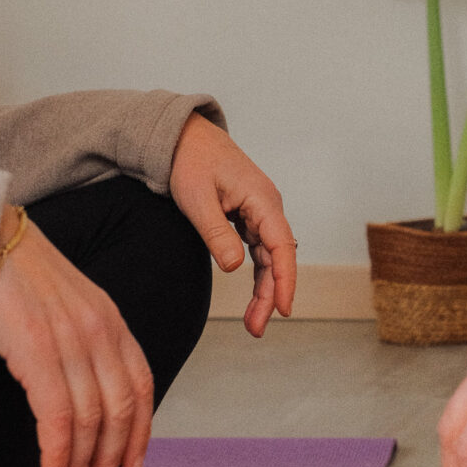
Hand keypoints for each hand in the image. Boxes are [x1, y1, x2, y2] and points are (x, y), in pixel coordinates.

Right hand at [0, 207, 153, 466]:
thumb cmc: (21, 276)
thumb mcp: (72, 306)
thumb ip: (88, 343)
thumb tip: (89, 390)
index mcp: (114, 322)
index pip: (141, 386)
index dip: (141, 431)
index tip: (133, 464)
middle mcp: (102, 333)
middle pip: (120, 410)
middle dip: (111, 458)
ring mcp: (72, 341)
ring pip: (90, 419)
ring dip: (81, 464)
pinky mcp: (36, 350)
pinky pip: (56, 414)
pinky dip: (57, 451)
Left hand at [169, 113, 296, 337]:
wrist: (180, 136)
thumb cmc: (188, 161)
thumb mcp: (196, 198)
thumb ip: (216, 233)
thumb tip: (235, 268)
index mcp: (262, 200)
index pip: (282, 246)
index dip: (285, 280)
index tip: (283, 309)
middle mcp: (267, 207)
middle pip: (277, 259)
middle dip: (271, 295)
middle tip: (257, 329)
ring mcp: (259, 213)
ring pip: (268, 259)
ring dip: (264, 290)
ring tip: (253, 323)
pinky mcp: (248, 217)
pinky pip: (258, 251)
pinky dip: (256, 276)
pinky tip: (253, 297)